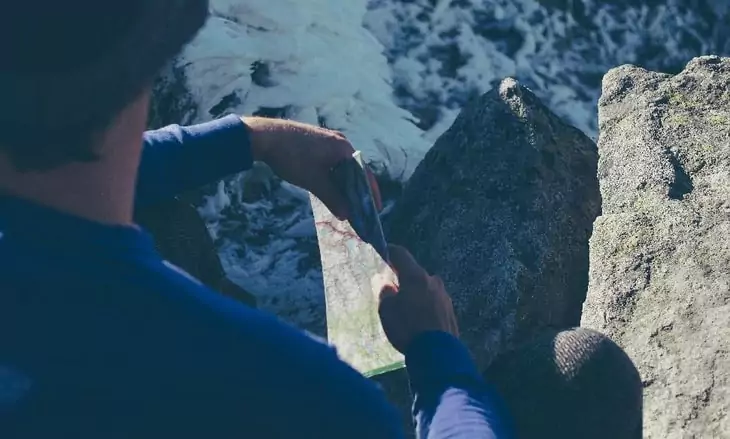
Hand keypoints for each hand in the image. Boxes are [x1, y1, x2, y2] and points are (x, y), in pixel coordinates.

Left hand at [243, 116, 381, 219]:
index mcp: (344, 149)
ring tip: (345, 203)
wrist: (265, 137)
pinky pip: (332, 163)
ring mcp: (327, 141)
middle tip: (359, 210)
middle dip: (356, 191)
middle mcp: (340, 142)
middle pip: (354, 170)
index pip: (364, 173)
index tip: (375, 209)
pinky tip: (329, 189)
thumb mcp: (314, 182)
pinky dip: (333, 177)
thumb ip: (332, 198)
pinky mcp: (316, 143)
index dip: (371, 193)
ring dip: (343, 185)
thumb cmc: (293, 158)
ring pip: (341, 167)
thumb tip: (346, 215)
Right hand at [378, 245, 458, 353]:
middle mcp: (433, 281)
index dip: (390, 251)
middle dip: (403, 279)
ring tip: (406, 309)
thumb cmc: (407, 327)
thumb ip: (385, 293)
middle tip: (392, 290)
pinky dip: (425, 306)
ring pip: (425, 289)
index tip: (383, 252)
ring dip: (415, 294)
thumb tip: (387, 284)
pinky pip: (433, 302)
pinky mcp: (450, 311)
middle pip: (415, 273)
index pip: (401, 255)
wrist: (438, 353)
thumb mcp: (386, 310)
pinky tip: (419, 320)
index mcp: (416, 276)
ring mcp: (444, 296)